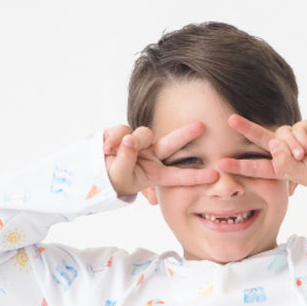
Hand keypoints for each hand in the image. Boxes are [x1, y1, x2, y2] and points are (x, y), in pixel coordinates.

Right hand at [103, 123, 219, 196]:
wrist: (92, 170)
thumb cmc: (110, 179)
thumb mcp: (120, 176)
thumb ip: (126, 159)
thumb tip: (131, 139)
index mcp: (156, 174)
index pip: (179, 175)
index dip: (196, 176)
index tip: (214, 176)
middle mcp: (152, 157)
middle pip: (172, 144)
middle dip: (186, 134)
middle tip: (202, 126)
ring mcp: (140, 143)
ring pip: (143, 134)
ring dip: (129, 142)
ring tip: (111, 152)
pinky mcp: (126, 133)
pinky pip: (123, 130)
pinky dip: (114, 138)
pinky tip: (106, 148)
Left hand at [219, 115, 306, 191]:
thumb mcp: (302, 175)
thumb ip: (286, 164)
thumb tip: (272, 145)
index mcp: (279, 168)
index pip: (256, 165)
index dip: (239, 165)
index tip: (222, 164)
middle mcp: (282, 151)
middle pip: (260, 138)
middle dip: (246, 128)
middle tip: (230, 120)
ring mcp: (291, 138)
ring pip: (282, 135)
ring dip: (293, 146)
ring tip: (305, 156)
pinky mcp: (302, 127)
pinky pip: (296, 130)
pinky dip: (303, 141)